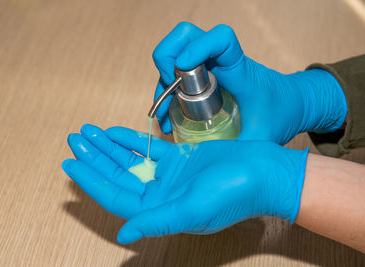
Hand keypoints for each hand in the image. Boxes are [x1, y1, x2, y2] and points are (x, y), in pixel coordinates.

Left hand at [62, 124, 307, 243]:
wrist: (262, 171)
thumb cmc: (232, 194)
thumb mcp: (191, 210)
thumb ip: (155, 221)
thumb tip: (122, 234)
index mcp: (159, 211)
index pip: (115, 196)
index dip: (91, 180)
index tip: (71, 163)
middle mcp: (160, 196)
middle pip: (118, 176)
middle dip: (95, 158)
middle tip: (74, 139)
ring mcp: (168, 176)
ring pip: (130, 161)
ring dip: (108, 147)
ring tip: (87, 132)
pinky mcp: (179, 159)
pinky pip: (148, 149)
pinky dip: (131, 140)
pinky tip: (114, 131)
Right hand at [153, 22, 346, 143]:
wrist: (291, 102)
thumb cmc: (281, 113)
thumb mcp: (262, 137)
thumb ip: (239, 152)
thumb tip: (215, 172)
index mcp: (239, 67)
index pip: (220, 39)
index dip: (197, 48)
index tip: (183, 69)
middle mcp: (221, 59)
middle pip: (185, 36)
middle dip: (167, 57)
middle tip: (167, 90)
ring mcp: (210, 63)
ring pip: (176, 51)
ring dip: (162, 77)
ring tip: (164, 113)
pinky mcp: (204, 73)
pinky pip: (177, 71)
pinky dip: (166, 89)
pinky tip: (168, 117)